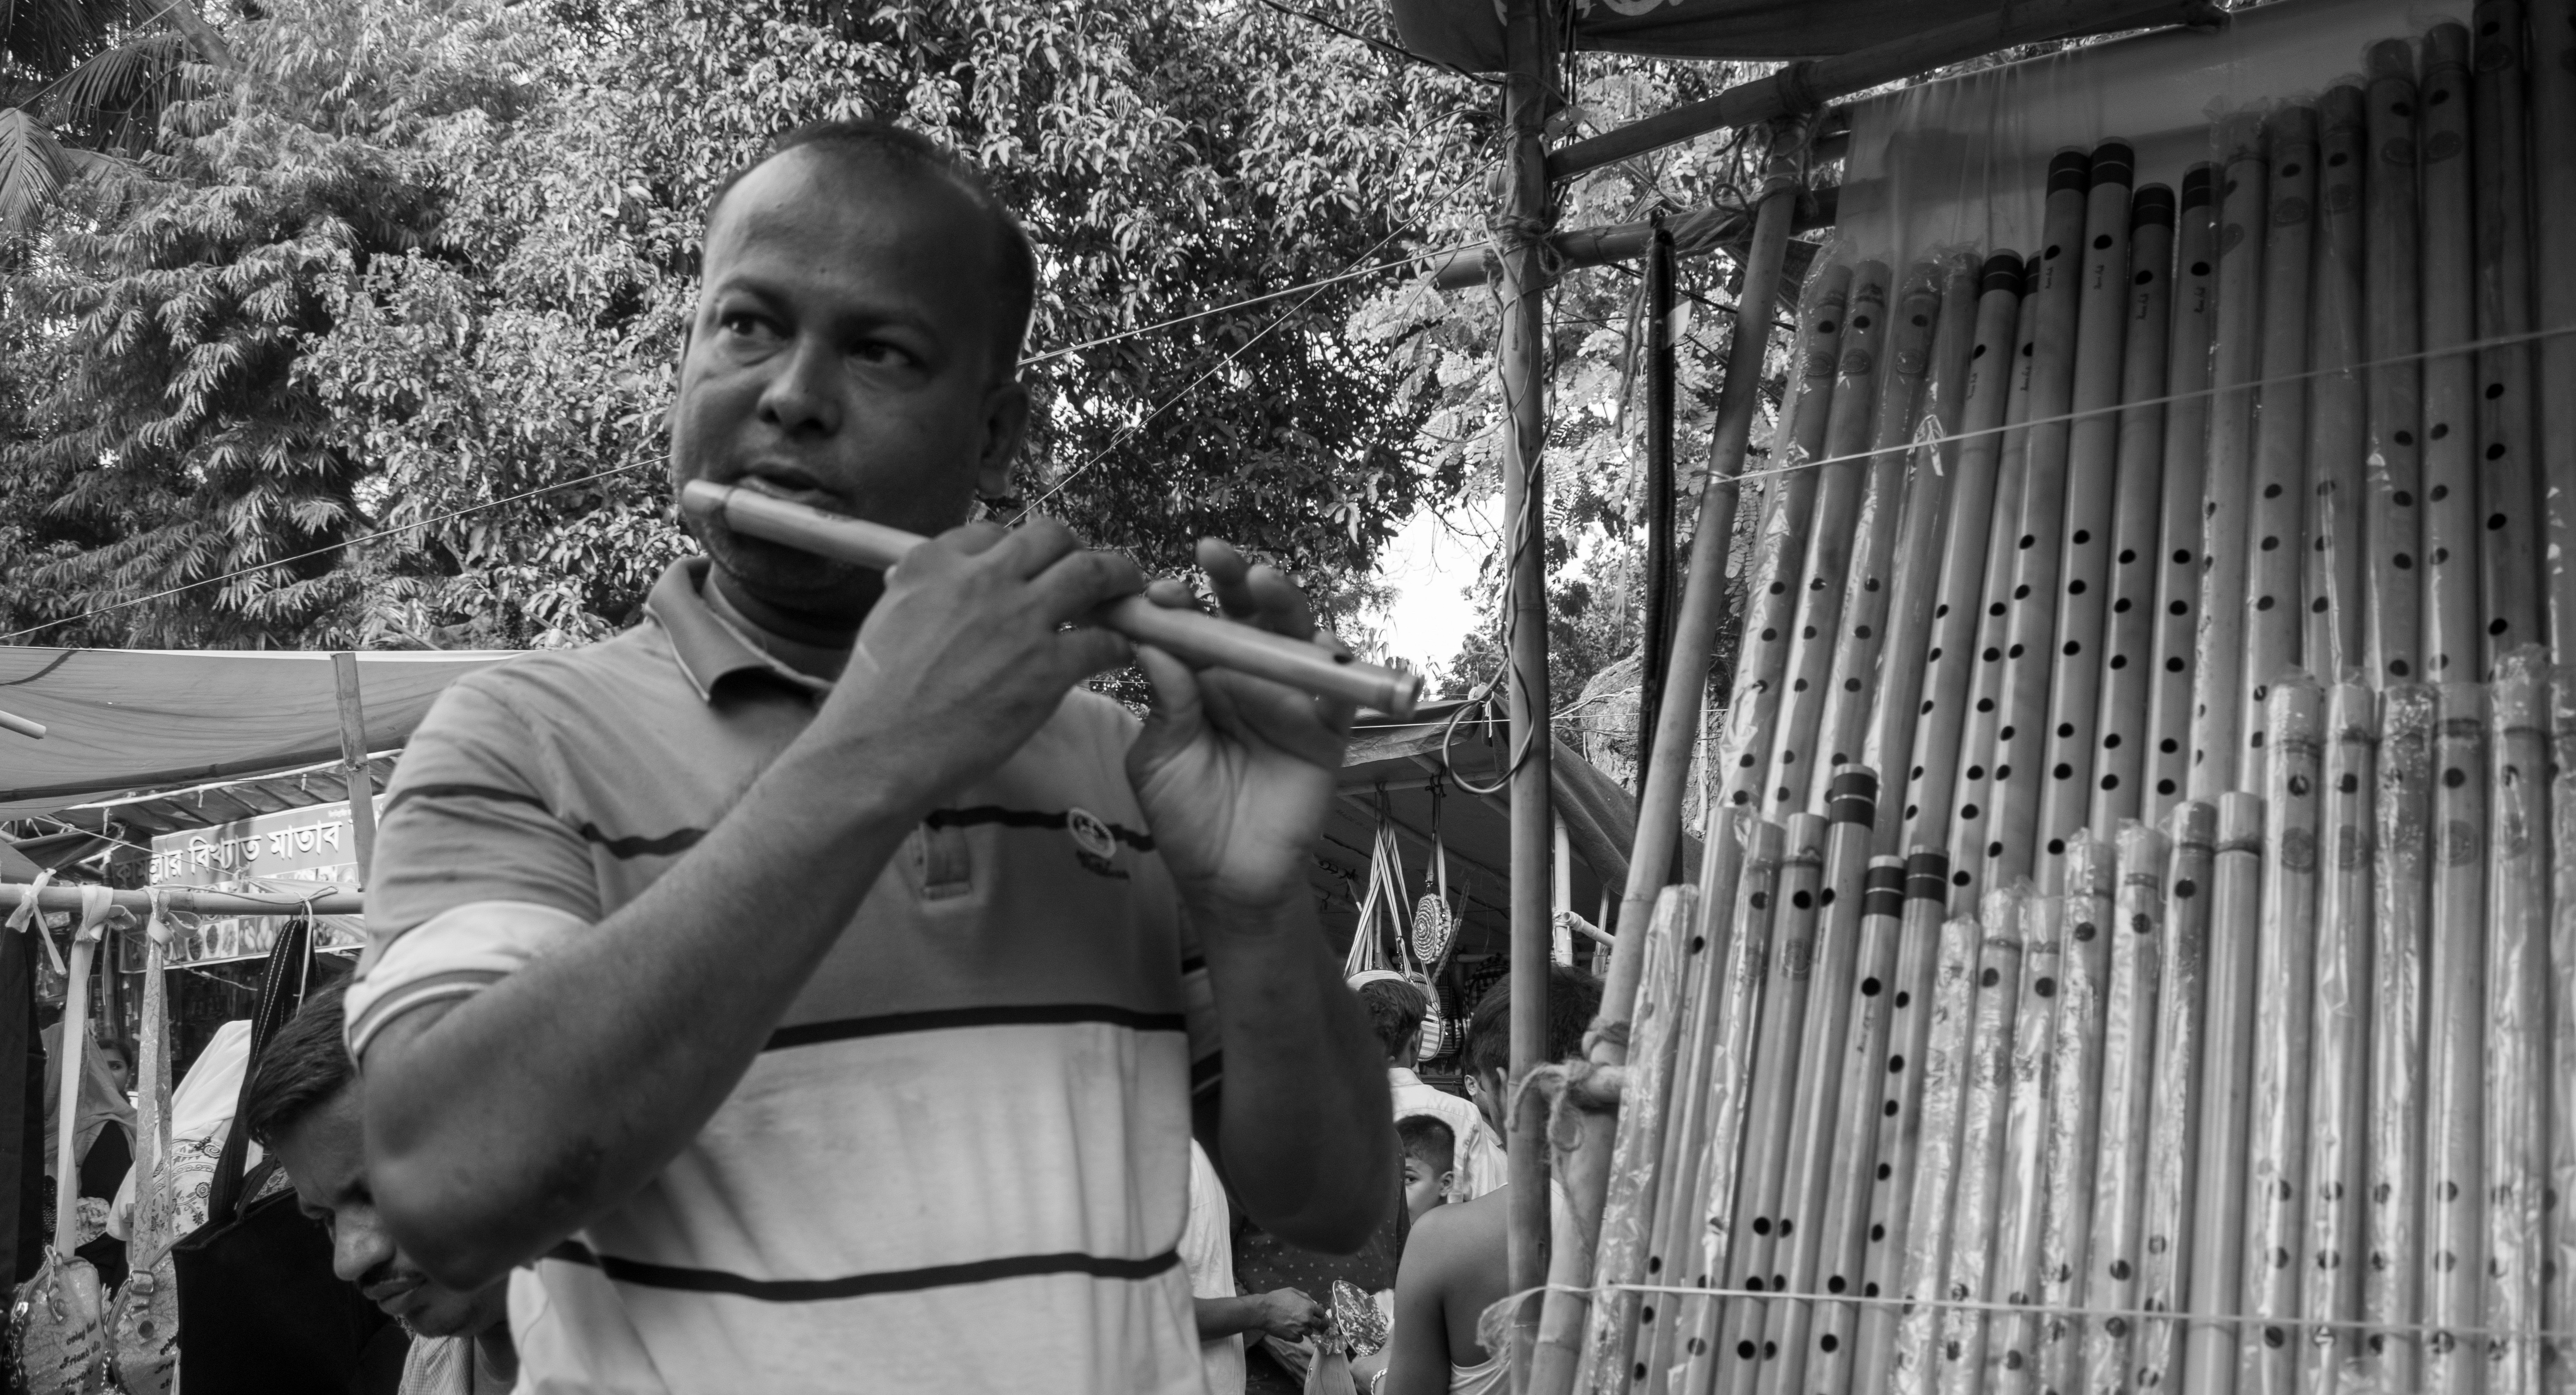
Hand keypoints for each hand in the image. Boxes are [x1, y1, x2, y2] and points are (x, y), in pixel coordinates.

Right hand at [814, 516, 1141, 811]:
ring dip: (1118, 577)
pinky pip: (1102, 641)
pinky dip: (1117, 645)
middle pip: (1051, 536)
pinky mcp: (1045, 668)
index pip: (994, 533)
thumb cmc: (872, 699)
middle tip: (1089, 570)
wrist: (877, 754)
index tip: (1031, 567)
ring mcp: (1018, 621)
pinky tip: (1117, 655)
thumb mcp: (885, 618)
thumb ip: (915, 592)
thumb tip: (914, 578)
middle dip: (1075, 548)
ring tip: (1129, 591)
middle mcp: (981, 580)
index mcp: (934, 564)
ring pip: (1091, 572)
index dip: (1020, 549)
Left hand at [1127, 540, 1353, 907]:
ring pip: (1293, 636)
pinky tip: (1318, 645)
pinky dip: (1335, 662)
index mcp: (1198, 678)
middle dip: (1232, 577)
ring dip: (1282, 602)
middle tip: (1213, 554)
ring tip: (1262, 581)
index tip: (1158, 594)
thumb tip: (1153, 645)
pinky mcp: (1327, 729)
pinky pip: (1340, 688)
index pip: (1191, 624)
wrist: (1226, 880)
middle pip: (1246, 612)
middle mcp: (1244, 677)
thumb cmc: (1184, 816)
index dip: (1178, 602)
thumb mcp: (1158, 758)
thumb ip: (1164, 705)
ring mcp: (1288, 699)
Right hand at [1252, 1287, 1327, 1341]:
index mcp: (1309, 1307)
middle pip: (1318, 1324)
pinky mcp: (1293, 1338)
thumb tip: (1314, 1303)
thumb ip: (1306, 1297)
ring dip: (1305, 1328)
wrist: (1263, 1311)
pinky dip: (1297, 1335)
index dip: (1318, 1312)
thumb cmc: (1277, 1298)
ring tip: (1295, 1324)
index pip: (1322, 1313)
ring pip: (1309, 1332)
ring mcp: (1301, 1330)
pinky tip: (1290, 1329)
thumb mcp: (1292, 1291)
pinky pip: (1300, 1338)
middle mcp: (1307, 1319)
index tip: (1315, 1313)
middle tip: (1305, 1319)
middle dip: (1313, 1321)